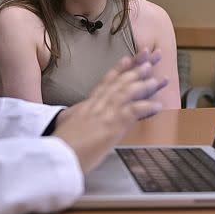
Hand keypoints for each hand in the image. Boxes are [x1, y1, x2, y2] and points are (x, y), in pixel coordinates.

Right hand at [52, 48, 166, 172]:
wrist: (55, 157)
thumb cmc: (60, 147)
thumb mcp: (65, 126)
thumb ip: (71, 119)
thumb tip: (70, 119)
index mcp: (86, 105)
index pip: (105, 83)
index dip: (118, 70)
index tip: (128, 59)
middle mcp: (96, 105)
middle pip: (120, 82)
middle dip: (137, 68)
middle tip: (151, 57)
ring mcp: (105, 114)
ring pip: (128, 92)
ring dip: (145, 84)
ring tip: (159, 78)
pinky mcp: (111, 126)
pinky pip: (133, 112)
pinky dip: (147, 107)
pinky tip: (158, 105)